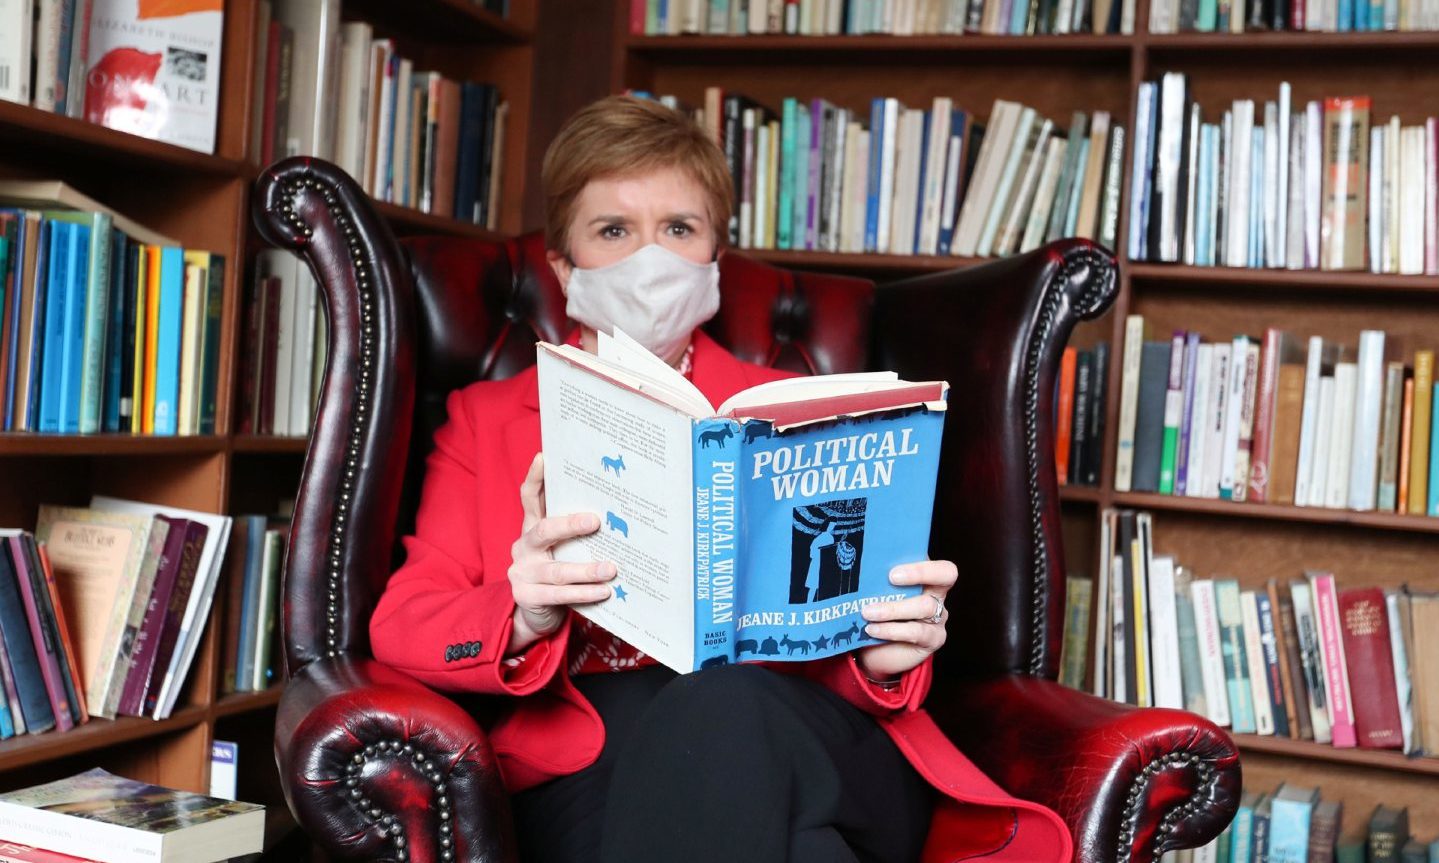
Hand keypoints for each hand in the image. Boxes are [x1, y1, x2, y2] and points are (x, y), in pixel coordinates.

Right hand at [506, 453, 616, 654]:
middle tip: (596, 521)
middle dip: (569, 524)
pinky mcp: (526, 595)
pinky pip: (558, 594)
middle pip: (544, 530)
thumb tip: (615, 513)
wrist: (537, 614)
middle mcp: (523, 546)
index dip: (536, 478)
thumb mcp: (564, 549)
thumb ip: (577, 533)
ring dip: (587, 569)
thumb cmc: (559, 573)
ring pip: (557, 569)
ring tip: (611, 569)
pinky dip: (583, 593)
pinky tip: (604, 592)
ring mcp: (522, 571)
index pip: (529, 497)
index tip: (545, 456)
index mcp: (532, 528)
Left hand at [855, 559, 957, 682]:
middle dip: (919, 573)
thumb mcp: (876, 593)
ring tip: (868, 612)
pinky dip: (891, 630)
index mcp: (925, 577)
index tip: (894, 569)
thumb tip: (858, 562)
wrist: (874, 649)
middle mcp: (936, 595)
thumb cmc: (876, 613)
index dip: (923, 564)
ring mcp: (937, 618)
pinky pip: (916, 632)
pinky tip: (872, 629)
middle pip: (944, 577)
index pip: (939, 565)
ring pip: (925, 606)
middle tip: (891, 577)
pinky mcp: (932, 639)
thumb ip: (877, 579)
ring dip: (894, 608)